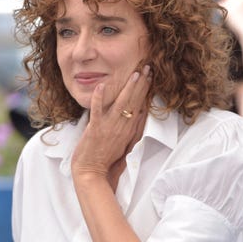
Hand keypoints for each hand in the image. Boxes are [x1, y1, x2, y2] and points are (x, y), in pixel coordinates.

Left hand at [71, 65, 150, 182]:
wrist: (92, 173)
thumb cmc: (105, 161)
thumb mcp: (124, 146)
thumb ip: (132, 131)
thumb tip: (139, 116)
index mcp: (129, 131)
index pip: (140, 107)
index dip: (145, 91)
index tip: (150, 78)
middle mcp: (122, 128)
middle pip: (135, 102)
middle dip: (142, 84)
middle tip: (147, 68)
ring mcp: (109, 128)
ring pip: (121, 104)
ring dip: (128, 88)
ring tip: (135, 74)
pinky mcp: (95, 129)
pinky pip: (97, 111)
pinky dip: (99, 98)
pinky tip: (101, 85)